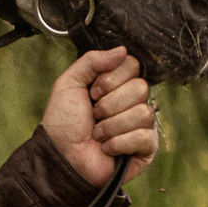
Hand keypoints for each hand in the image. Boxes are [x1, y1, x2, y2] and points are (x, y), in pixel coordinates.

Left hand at [42, 47, 158, 186]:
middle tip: (94, 115)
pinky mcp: (147, 147)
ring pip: (142, 113)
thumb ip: (91, 61)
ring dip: (111, 126)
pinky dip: (118, 144)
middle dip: (109, 104)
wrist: (61, 157)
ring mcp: (143, 124)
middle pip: (141, 87)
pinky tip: (106, 148)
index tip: (92, 93)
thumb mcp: (68, 84)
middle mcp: (134, 101)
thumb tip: (122, 50)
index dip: (110, 80)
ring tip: (97, 134)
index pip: (132, 65)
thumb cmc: (64, 123)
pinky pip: (144, 137)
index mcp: (118, 84)